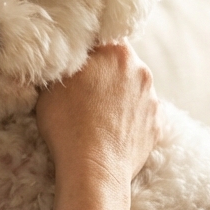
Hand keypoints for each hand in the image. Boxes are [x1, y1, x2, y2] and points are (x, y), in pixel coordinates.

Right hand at [36, 42, 160, 209]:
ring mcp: (152, 100)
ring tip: (94, 116)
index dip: (86, 50)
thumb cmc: (68, 123)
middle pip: (119, 64)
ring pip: (131, 90)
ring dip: (116, 97)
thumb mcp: (52, 82)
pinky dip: (126, 120)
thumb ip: (64, 61)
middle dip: (103, 73)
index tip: (74, 63)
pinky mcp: (157, 126)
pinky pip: (139, 115)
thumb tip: (64, 53)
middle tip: (81, 91)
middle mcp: (141, 71)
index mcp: (117, 52)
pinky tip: (108, 131)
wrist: (94, 170)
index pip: (102, 39)